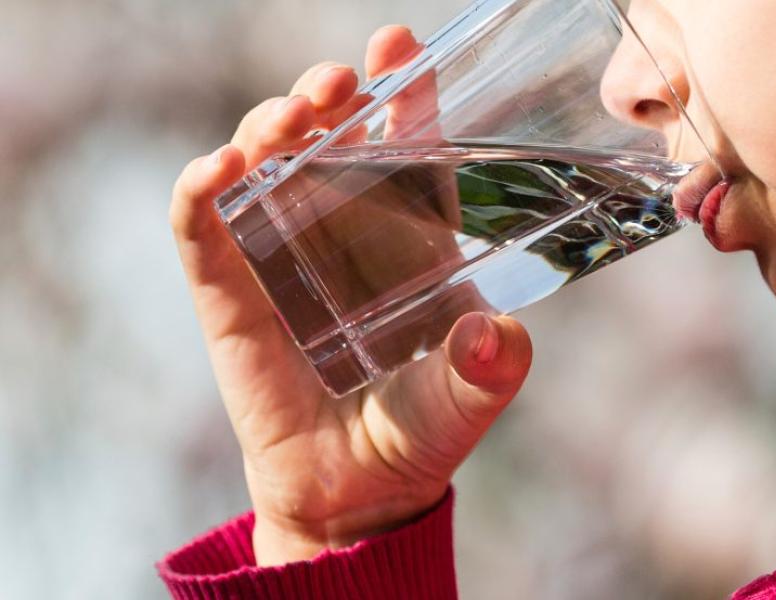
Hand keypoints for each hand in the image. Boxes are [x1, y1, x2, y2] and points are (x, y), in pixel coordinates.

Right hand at [169, 25, 532, 565]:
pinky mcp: (229, 292)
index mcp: (409, 239)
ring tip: (292, 117)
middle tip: (341, 81)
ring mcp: (280, 256)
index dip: (405, 96)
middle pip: (329, 138)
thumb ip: (490, 369)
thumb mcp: (467, 398)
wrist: (354, 494)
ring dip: (271, 126)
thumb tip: (497, 334)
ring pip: (264, 162)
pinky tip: (219, 170)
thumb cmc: (418, 433)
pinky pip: (202, 227)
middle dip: (329, 95)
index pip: (407, 150)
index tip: (402, 45)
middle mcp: (343, 234)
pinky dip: (201, 192)